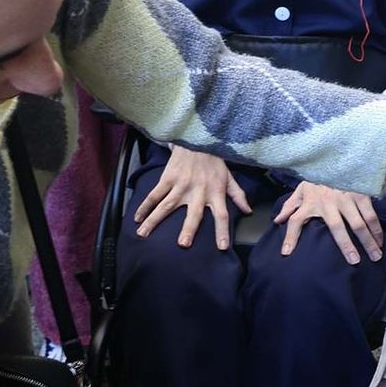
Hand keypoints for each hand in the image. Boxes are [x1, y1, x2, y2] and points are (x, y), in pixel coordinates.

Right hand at [133, 147, 249, 249]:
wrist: (197, 139)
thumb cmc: (214, 161)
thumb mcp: (229, 176)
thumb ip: (238, 195)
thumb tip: (248, 211)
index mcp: (215, 192)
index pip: (222, 214)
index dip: (222, 231)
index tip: (221, 247)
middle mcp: (198, 191)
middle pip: (194, 213)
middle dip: (188, 229)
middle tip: (182, 244)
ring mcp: (181, 185)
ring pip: (167, 206)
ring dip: (154, 220)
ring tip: (143, 234)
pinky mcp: (168, 178)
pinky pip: (154, 194)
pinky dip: (145, 206)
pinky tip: (137, 218)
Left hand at [275, 180, 382, 263]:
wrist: (333, 157)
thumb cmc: (317, 177)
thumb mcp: (301, 189)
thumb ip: (290, 206)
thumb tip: (277, 221)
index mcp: (310, 203)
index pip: (296, 221)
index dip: (290, 237)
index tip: (286, 253)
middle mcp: (328, 203)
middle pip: (337, 228)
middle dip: (346, 245)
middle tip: (354, 261)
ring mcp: (346, 199)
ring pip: (358, 223)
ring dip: (368, 240)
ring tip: (375, 256)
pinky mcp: (360, 194)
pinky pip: (370, 214)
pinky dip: (376, 228)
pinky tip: (380, 241)